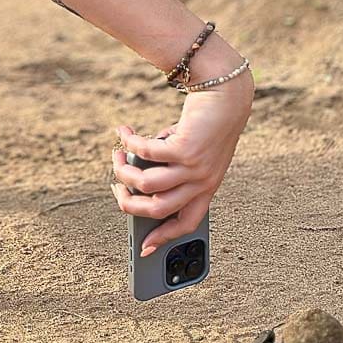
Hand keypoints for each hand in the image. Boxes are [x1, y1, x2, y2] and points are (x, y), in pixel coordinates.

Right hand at [109, 76, 253, 256]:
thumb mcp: (193, 152)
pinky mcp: (184, 146)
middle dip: (129, 203)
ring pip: (147, 185)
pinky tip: (124, 133)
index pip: (186, 223)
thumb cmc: (208, 122)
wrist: (226, 93)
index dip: (163, 238)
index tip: (144, 248)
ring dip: (124, 172)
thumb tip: (136, 176)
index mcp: (207, 187)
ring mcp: (194, 166)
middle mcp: (202, 181)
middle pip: (158, 209)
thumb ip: (172, 168)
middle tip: (116, 189)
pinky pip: (145, 153)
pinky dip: (129, 143)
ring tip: (116, 157)